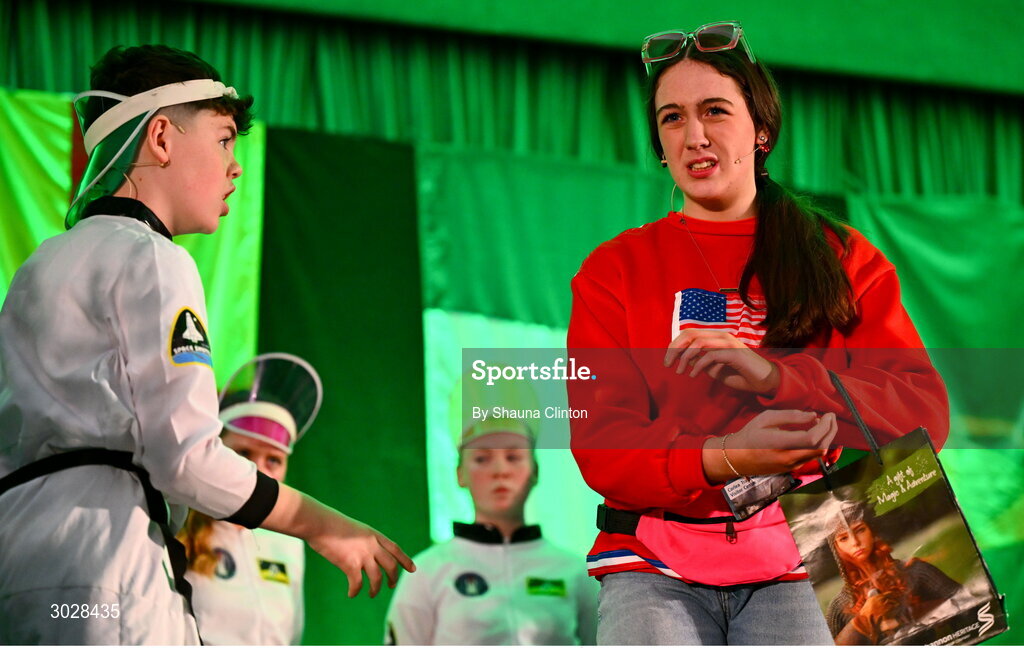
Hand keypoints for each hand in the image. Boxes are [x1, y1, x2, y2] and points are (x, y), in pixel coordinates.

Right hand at [307, 512, 415, 597]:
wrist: (320, 523)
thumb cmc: (332, 524)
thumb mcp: (355, 529)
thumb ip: (363, 540)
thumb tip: (364, 553)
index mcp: (374, 535)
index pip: (395, 549)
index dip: (405, 560)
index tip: (413, 569)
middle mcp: (372, 545)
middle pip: (391, 565)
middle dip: (393, 578)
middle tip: (391, 585)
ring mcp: (363, 555)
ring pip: (377, 578)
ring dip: (375, 589)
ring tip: (371, 594)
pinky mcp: (350, 564)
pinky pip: (357, 583)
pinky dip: (355, 591)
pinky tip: (351, 594)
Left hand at [664, 329, 778, 394]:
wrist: (764, 381)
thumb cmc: (739, 374)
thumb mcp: (713, 368)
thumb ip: (699, 360)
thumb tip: (683, 357)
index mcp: (716, 337)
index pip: (689, 333)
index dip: (675, 344)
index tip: (667, 359)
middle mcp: (721, 335)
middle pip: (690, 334)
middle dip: (675, 349)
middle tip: (667, 364)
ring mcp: (728, 342)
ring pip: (698, 343)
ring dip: (685, 358)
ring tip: (680, 372)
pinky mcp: (734, 353)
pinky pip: (710, 356)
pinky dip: (698, 366)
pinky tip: (693, 375)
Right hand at [703, 410, 837, 480]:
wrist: (736, 457)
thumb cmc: (749, 434)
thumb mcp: (766, 418)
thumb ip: (790, 416)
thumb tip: (813, 416)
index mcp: (779, 444)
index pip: (812, 438)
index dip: (825, 426)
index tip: (828, 414)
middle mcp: (788, 458)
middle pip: (821, 448)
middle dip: (831, 431)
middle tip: (831, 417)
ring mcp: (791, 466)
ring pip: (819, 454)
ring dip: (826, 438)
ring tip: (823, 423)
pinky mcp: (792, 468)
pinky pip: (811, 456)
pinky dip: (818, 443)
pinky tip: (813, 432)